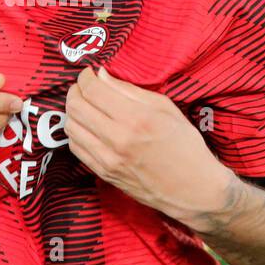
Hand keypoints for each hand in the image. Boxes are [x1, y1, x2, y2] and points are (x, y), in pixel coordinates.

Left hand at [64, 66, 228, 225]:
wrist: (193, 190)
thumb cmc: (185, 146)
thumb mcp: (166, 108)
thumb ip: (130, 90)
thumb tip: (102, 75)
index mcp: (136, 118)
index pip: (93, 90)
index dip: (85, 77)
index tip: (89, 73)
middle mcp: (117, 139)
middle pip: (76, 107)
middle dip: (75, 91)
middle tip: (84, 87)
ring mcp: (108, 159)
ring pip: (71, 127)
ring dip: (73, 111)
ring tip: (85, 106)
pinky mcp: (104, 174)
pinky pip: (76, 148)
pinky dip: (77, 132)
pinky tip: (88, 127)